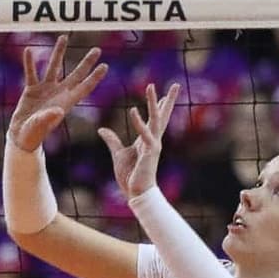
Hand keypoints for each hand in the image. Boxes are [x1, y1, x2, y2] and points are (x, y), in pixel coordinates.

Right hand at [8, 34, 108, 151]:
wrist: (21, 135)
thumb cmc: (34, 134)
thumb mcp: (41, 126)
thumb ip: (49, 118)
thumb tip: (58, 110)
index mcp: (66, 102)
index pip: (85, 87)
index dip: (95, 77)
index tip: (105, 66)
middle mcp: (59, 93)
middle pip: (76, 74)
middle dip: (87, 62)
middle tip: (97, 50)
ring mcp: (46, 89)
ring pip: (54, 67)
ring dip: (58, 52)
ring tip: (63, 37)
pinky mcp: (32, 89)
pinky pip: (31, 73)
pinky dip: (29, 62)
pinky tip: (29, 51)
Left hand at [97, 82, 179, 199]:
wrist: (136, 193)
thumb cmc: (130, 176)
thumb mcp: (118, 154)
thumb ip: (112, 140)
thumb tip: (101, 129)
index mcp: (147, 140)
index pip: (155, 119)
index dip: (160, 106)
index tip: (164, 94)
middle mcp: (153, 139)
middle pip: (163, 115)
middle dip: (169, 99)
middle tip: (176, 84)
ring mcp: (153, 145)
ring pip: (156, 119)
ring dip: (154, 102)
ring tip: (152, 86)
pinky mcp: (149, 152)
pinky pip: (144, 134)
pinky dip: (139, 122)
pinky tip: (133, 109)